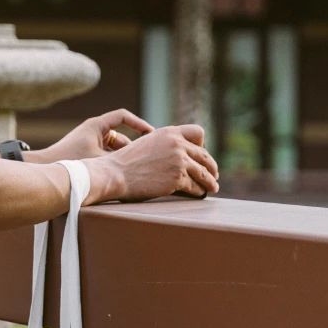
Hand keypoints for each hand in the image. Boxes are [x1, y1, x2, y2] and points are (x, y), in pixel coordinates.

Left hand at [36, 108, 154, 162]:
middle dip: (134, 147)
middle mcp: (94, 132)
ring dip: (124, 159)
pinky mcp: (88, 155)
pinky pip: (106, 156)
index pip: (123, 117)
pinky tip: (123, 177)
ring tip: (136, 170)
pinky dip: (114, 164)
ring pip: (114, 149)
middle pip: (121, 136)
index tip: (151, 134)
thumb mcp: (99, 159)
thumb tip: (142, 158)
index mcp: (97, 125)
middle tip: (148, 158)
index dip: (138, 124)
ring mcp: (90, 143)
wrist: (46, 168)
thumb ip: (120, 158)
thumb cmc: (71, 161)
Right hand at [90, 124, 218, 201]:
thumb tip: (178, 155)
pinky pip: (196, 186)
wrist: (114, 173)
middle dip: (211, 166)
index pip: (198, 132)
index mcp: (169, 132)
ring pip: (204, 172)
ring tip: (213, 187)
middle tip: (213, 174)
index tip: (200, 155)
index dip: (202, 144)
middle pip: (204, 155)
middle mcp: (177, 144)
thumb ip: (163, 145)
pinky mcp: (178, 178)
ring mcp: (179, 161)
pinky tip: (199, 194)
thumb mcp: (146, 143)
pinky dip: (199, 191)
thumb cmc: (126, 162)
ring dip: (210, 181)